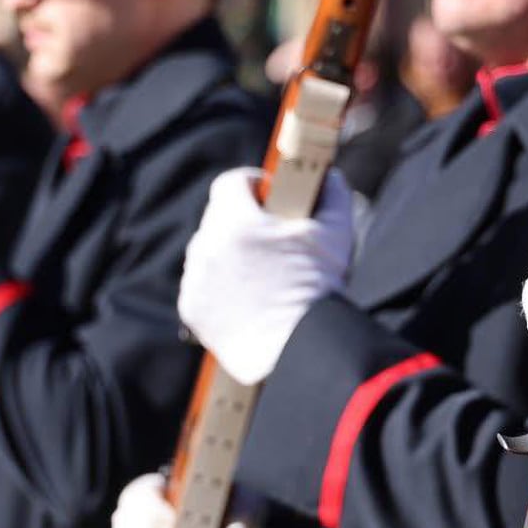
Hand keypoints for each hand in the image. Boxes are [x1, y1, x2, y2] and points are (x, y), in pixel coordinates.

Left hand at [177, 168, 352, 383]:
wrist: (300, 350)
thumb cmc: (319, 289)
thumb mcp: (335, 233)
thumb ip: (333, 194)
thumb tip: (330, 177)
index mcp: (237, 222)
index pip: (231, 182)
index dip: (252, 184)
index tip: (268, 197)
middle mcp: (207, 246)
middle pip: (217, 217)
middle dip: (241, 221)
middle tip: (270, 239)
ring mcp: (196, 279)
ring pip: (207, 251)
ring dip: (226, 253)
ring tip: (259, 272)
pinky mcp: (192, 308)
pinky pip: (201, 284)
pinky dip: (218, 286)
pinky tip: (245, 297)